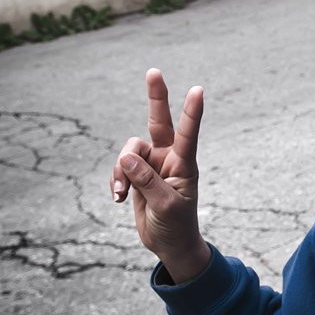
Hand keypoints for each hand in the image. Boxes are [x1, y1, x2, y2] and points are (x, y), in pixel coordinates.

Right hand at [111, 68, 209, 282]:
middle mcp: (168, 158)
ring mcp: (151, 164)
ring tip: (120, 193)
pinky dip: (115, 180)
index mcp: (184, 164)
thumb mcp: (165, 206)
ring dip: (121, 170)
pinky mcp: (136, 174)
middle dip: (156, 97)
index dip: (191, 112)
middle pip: (159, 122)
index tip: (198, 91)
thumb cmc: (176, 226)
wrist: (168, 244)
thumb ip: (147, 181)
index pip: (188, 134)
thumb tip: (128, 158)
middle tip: (154, 71)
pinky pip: (120, 168)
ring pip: (129, 151)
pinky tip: (117, 198)